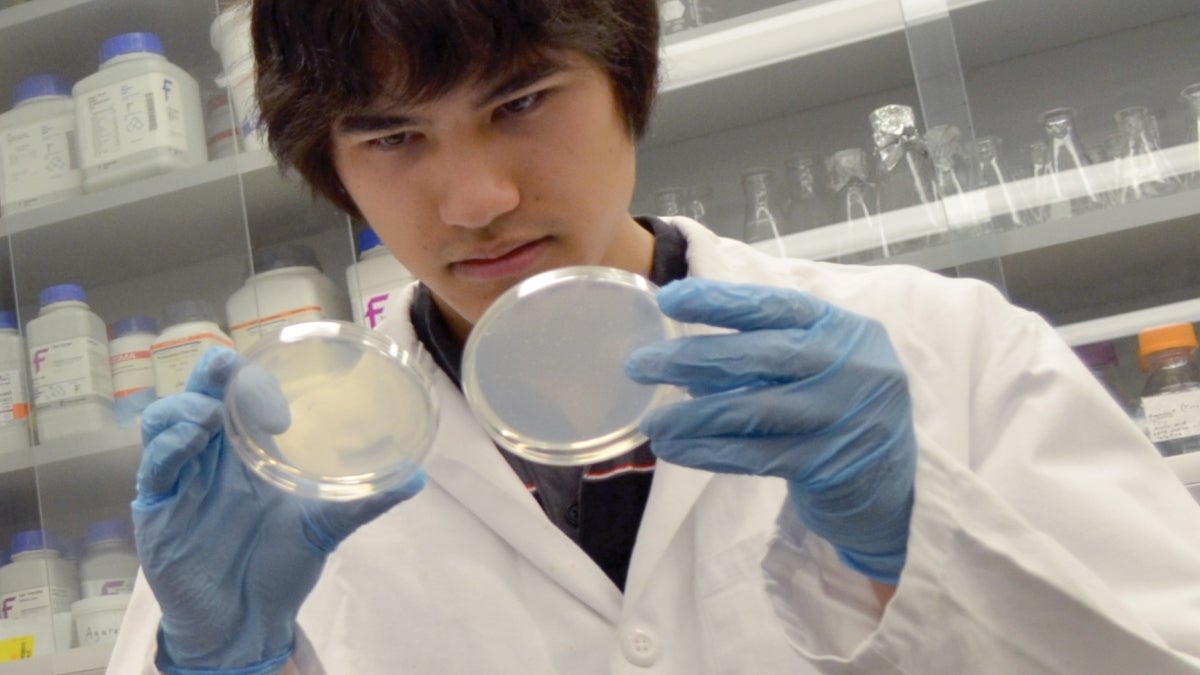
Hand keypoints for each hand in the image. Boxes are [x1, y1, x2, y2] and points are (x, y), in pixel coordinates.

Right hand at [132, 347, 424, 673]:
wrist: (248, 621)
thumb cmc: (279, 566)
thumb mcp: (324, 527)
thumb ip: (363, 501)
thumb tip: (417, 478)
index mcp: (249, 451)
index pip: (242, 397)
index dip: (253, 380)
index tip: (277, 389)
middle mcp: (212, 457)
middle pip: (200, 397)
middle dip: (210, 374)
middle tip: (227, 365)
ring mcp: (182, 480)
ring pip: (166, 423)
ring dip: (185, 408)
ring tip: (211, 412)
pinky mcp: (157, 510)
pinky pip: (155, 468)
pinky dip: (169, 448)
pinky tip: (192, 440)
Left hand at [626, 279, 915, 583]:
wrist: (896, 492)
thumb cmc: (840, 416)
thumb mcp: (816, 370)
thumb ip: (763, 357)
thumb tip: (681, 354)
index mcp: (842, 329)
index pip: (775, 306)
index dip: (720, 301)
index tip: (670, 299)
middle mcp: (850, 365)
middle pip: (760, 354)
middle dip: (693, 358)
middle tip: (640, 365)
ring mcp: (844, 416)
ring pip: (754, 409)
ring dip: (693, 416)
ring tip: (651, 422)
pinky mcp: (831, 464)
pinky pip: (757, 455)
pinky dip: (711, 452)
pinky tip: (677, 451)